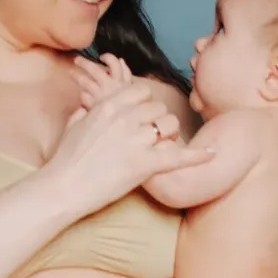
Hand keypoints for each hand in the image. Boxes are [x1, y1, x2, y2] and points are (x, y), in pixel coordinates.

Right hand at [46, 78, 212, 210]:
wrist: (63, 186)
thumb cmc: (65, 160)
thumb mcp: (74, 124)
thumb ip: (86, 110)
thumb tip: (88, 105)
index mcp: (109, 106)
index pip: (141, 91)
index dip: (145, 104)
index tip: (142, 117)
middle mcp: (125, 118)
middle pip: (159, 108)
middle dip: (159, 121)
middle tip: (152, 138)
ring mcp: (137, 140)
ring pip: (169, 125)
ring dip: (169, 135)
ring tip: (161, 148)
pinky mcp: (145, 164)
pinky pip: (178, 156)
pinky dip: (197, 156)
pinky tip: (213, 154)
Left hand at [71, 52, 133, 107]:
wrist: (124, 121)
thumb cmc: (128, 105)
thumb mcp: (131, 88)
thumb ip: (126, 74)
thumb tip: (121, 60)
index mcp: (120, 80)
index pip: (114, 62)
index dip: (107, 57)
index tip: (101, 57)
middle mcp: (109, 85)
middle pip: (94, 69)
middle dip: (84, 63)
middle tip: (76, 60)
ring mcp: (100, 94)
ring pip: (85, 81)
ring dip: (76, 76)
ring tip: (71, 73)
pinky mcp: (93, 105)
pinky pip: (84, 96)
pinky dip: (83, 95)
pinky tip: (82, 94)